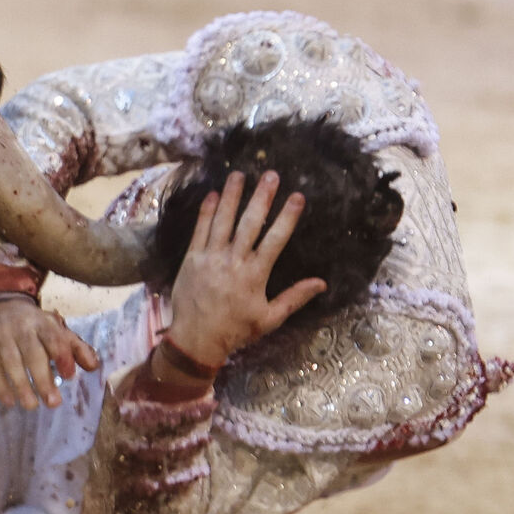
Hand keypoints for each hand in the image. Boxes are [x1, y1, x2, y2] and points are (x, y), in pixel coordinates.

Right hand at [0, 297, 100, 409]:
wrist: (0, 306)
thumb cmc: (34, 325)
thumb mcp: (56, 329)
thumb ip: (75, 347)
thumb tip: (93, 367)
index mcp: (42, 323)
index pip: (53, 338)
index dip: (62, 356)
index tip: (69, 376)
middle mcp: (21, 328)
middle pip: (32, 354)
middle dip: (42, 379)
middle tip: (53, 403)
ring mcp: (0, 337)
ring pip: (11, 362)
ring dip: (21, 386)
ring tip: (31, 405)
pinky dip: (1, 386)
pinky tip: (9, 401)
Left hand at [163, 170, 326, 368]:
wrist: (196, 339)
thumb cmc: (236, 330)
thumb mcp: (270, 318)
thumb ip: (295, 298)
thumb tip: (322, 283)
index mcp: (255, 274)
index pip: (275, 239)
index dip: (287, 216)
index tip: (297, 196)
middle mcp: (234, 261)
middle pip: (250, 223)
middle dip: (262, 197)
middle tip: (271, 174)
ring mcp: (210, 258)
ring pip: (223, 221)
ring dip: (232, 196)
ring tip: (239, 174)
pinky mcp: (191, 259)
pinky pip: (199, 231)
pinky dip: (206, 212)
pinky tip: (213, 194)